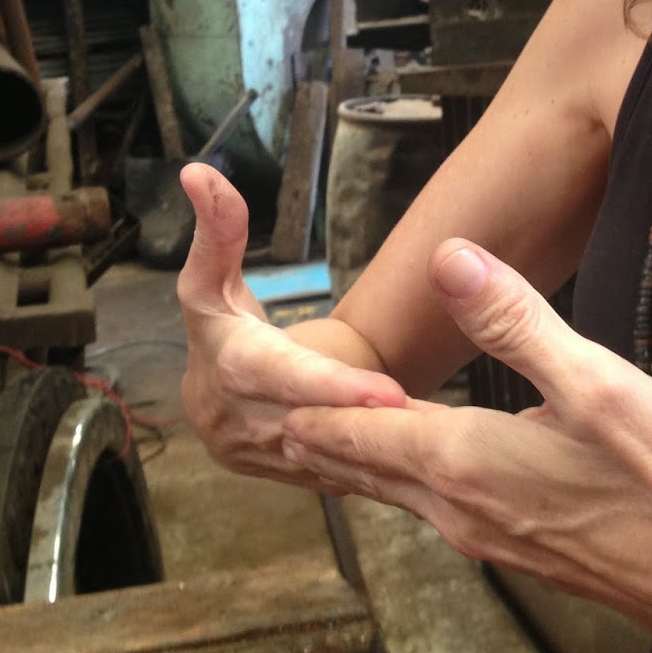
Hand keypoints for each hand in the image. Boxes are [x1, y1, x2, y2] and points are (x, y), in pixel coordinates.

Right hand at [176, 162, 405, 487]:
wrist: (214, 399)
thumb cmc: (222, 325)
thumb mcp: (213, 280)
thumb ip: (219, 230)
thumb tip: (199, 172)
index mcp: (229, 368)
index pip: (281, 378)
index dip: (330, 386)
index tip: (385, 390)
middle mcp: (244, 424)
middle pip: (314, 424)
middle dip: (373, 426)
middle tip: (435, 419)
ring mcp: (269, 461)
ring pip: (334, 460)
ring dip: (386, 454)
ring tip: (452, 444)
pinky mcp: (295, 480)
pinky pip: (344, 476)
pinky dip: (383, 470)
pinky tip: (436, 467)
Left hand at [279, 239, 651, 647]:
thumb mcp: (596, 384)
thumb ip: (515, 320)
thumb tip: (450, 258)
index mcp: (467, 462)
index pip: (356, 430)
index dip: (308, 402)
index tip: (259, 379)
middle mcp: (462, 509)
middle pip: (362, 470)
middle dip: (314, 435)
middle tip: (266, 407)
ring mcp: (491, 537)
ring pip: (398, 494)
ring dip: (356, 461)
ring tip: (321, 435)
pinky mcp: (523, 549)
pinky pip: (437, 510)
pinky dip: (405, 481)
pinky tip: (423, 471)